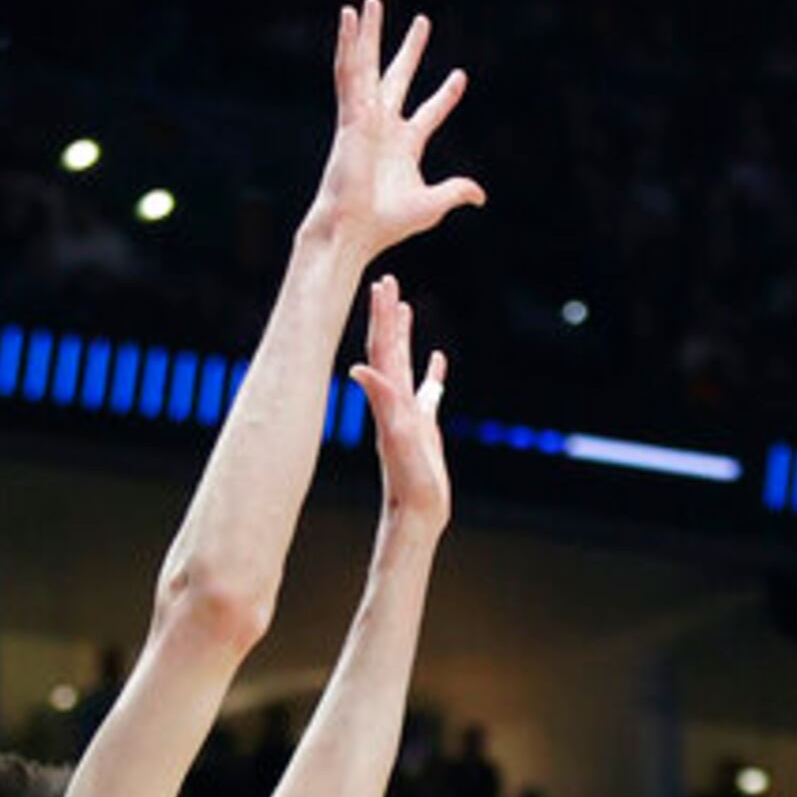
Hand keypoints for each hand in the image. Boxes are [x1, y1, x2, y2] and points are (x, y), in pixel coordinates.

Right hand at [311, 0, 484, 258]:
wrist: (354, 229)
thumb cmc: (387, 223)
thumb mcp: (431, 204)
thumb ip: (455, 191)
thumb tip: (480, 195)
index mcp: (405, 145)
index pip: (429, 112)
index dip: (445, 95)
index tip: (460, 75)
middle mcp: (384, 126)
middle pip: (399, 78)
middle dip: (411, 50)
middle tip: (423, 22)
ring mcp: (365, 117)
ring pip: (367, 66)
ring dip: (370, 34)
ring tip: (370, 2)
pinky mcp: (350, 114)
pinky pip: (348, 71)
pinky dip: (347, 43)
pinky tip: (348, 17)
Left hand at [350, 276, 449, 528]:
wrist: (416, 515)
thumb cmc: (410, 483)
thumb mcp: (398, 440)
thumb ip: (382, 403)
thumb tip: (359, 368)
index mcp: (390, 399)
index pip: (383, 349)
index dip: (382, 316)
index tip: (382, 284)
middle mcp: (395, 401)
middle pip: (390, 349)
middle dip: (388, 315)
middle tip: (387, 281)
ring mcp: (409, 413)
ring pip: (406, 365)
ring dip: (404, 336)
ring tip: (406, 307)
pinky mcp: (424, 428)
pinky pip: (428, 392)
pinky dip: (431, 372)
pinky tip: (437, 361)